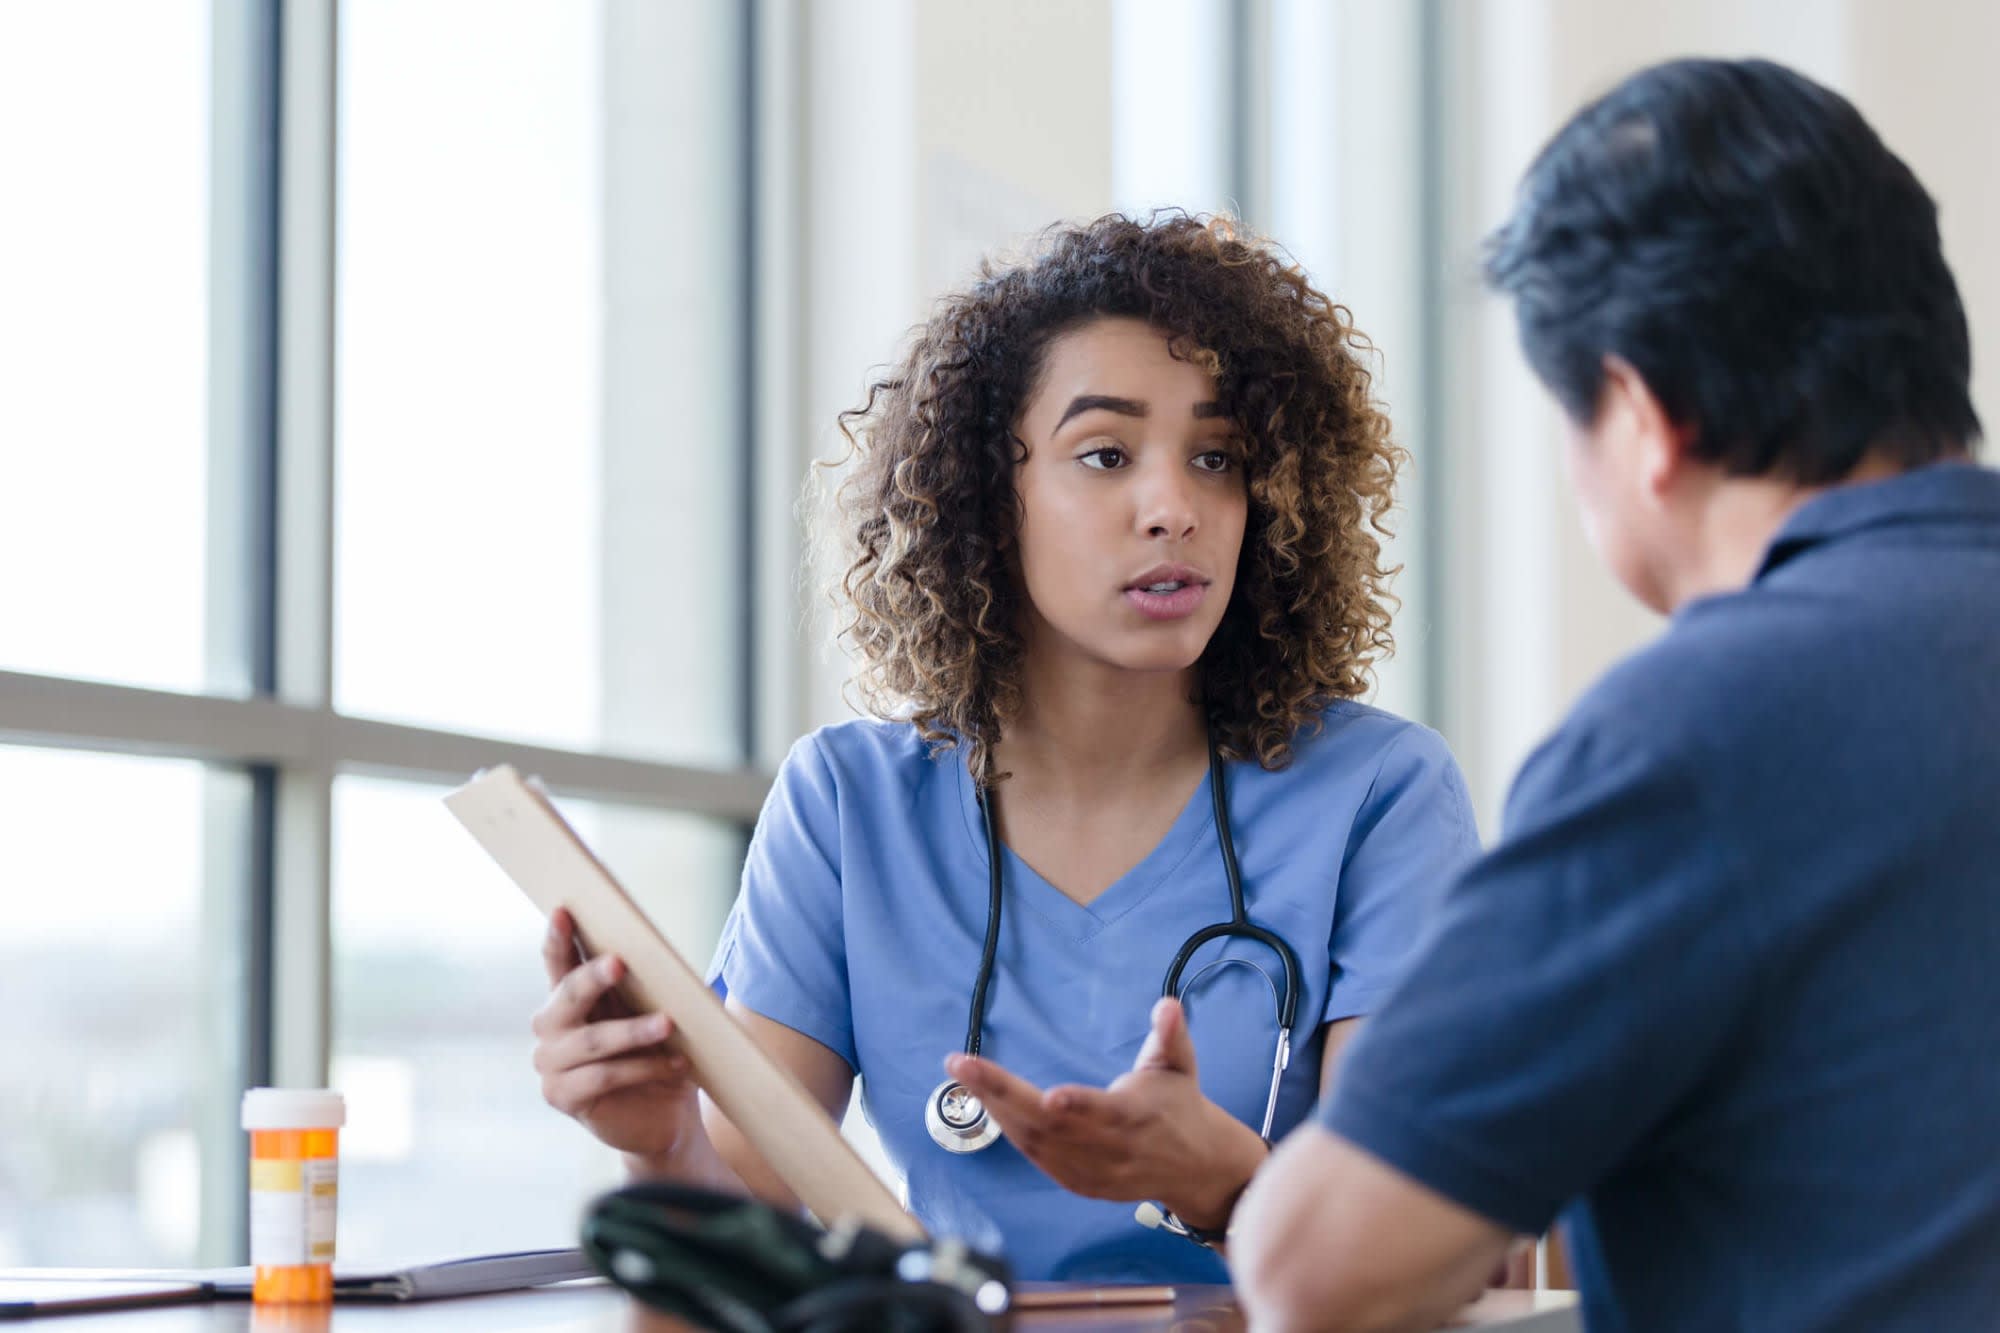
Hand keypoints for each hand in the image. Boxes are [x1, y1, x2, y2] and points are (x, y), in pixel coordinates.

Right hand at [530, 907, 702, 1163]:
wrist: (665, 1116)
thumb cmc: (659, 1054)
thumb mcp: (655, 1013)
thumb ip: (647, 986)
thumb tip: (662, 956)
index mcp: (570, 999)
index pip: (558, 962)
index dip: (558, 937)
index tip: (565, 911)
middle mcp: (551, 1028)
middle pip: (568, 995)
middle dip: (593, 977)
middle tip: (620, 962)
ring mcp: (551, 1064)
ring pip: (592, 1040)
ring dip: (633, 1031)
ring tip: (668, 1023)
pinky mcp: (563, 1097)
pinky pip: (604, 1076)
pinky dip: (643, 1068)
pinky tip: (676, 1064)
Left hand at [944, 997, 1267, 1230]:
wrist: (1195, 1169)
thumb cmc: (1179, 1106)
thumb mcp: (1180, 1066)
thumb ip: (1170, 1034)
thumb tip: (1167, 1004)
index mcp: (1136, 1117)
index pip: (1104, 1113)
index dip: (1078, 1106)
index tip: (1050, 1095)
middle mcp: (1111, 1150)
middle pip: (1051, 1126)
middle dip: (1002, 1093)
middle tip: (961, 1063)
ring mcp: (1092, 1172)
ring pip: (1036, 1144)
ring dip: (996, 1108)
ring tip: (965, 1073)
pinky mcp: (1079, 1184)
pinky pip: (1036, 1158)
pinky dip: (1009, 1130)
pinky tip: (987, 1103)